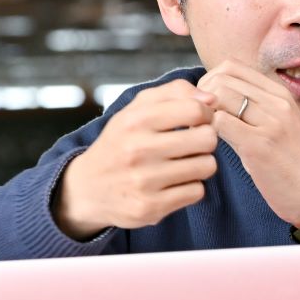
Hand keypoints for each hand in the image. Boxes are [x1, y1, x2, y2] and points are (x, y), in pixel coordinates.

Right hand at [54, 80, 219, 239]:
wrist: (88, 188)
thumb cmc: (122, 142)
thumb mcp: (138, 109)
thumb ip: (175, 92)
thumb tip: (211, 99)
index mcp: (135, 120)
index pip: (195, 110)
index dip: (205, 114)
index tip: (198, 121)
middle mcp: (138, 150)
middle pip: (207, 139)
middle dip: (206, 140)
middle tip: (192, 144)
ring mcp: (143, 181)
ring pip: (207, 166)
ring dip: (201, 164)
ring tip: (184, 163)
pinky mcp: (150, 207)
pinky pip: (197, 192)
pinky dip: (191, 187)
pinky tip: (175, 183)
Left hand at [197, 60, 299, 227]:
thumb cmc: (294, 166)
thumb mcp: (279, 127)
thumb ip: (254, 109)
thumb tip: (216, 99)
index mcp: (281, 95)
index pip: (233, 66)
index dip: (210, 81)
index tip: (207, 105)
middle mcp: (278, 102)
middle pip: (222, 77)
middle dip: (201, 96)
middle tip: (199, 120)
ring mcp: (270, 122)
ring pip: (219, 96)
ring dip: (202, 114)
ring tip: (203, 133)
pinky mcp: (260, 145)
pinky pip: (220, 123)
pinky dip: (207, 132)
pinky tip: (211, 148)